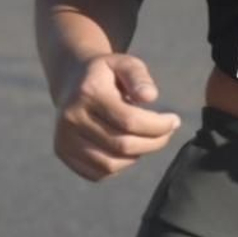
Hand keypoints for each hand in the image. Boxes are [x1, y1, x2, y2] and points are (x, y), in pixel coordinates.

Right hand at [54, 53, 181, 181]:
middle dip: (153, 142)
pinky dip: (120, 165)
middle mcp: (71, 118)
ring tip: (147, 138)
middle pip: (121, 145)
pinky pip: (98, 172)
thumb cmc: (107, 74)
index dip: (158, 126)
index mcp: (88, 93)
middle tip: (167, 132)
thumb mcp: (125, 64)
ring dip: (137, 155)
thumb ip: (139, 77)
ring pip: (110, 164)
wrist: (72, 81)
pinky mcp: (63, 152)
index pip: (129, 120)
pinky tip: (127, 148)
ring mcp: (63, 138)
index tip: (174, 120)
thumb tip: (151, 97)